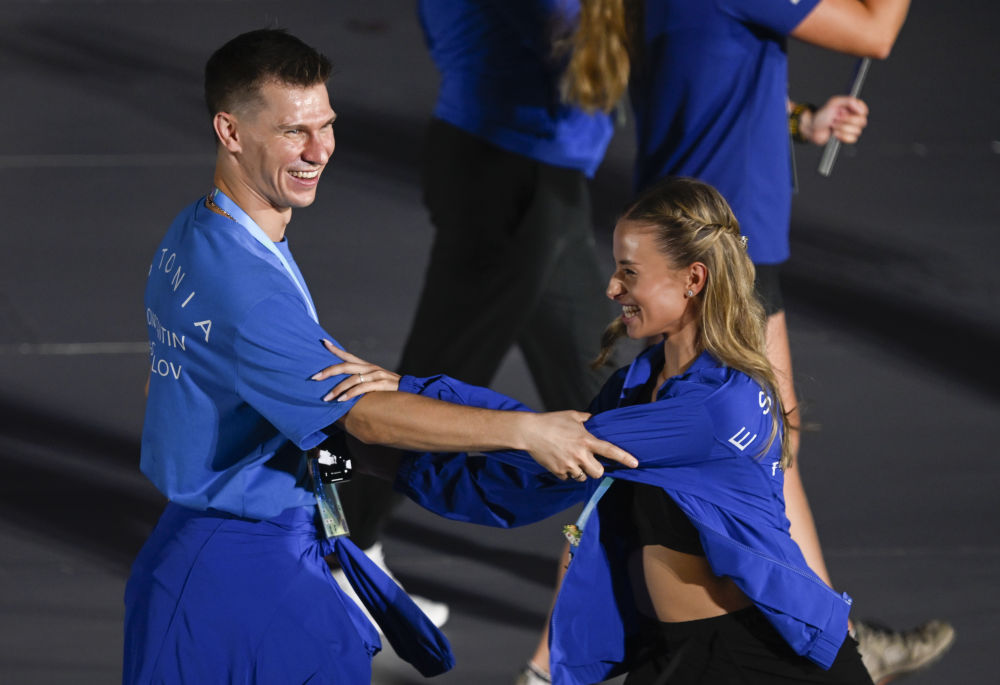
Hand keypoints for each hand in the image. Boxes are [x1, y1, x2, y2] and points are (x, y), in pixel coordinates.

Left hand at [312, 340, 400, 400]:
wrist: (410, 389)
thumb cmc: (388, 388)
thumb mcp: (373, 380)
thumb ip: (359, 381)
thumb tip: (342, 388)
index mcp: (366, 365)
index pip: (347, 355)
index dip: (335, 349)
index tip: (323, 342)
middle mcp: (369, 367)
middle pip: (344, 366)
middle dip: (328, 372)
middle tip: (315, 377)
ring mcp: (375, 374)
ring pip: (351, 379)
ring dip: (337, 389)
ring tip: (327, 398)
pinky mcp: (381, 384)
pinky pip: (362, 388)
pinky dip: (350, 394)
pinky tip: (342, 400)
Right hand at [520, 410, 637, 479]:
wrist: (529, 432)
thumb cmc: (551, 421)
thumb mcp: (571, 416)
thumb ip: (585, 419)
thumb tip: (592, 419)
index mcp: (586, 440)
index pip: (610, 450)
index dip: (624, 457)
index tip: (635, 464)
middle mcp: (580, 454)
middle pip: (598, 472)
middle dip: (596, 469)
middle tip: (589, 462)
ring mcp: (569, 465)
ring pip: (582, 477)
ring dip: (579, 471)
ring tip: (569, 459)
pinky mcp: (558, 471)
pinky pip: (568, 477)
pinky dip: (566, 472)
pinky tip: (559, 461)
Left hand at [806, 96, 868, 145]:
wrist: (813, 129)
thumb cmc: (822, 115)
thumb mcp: (834, 103)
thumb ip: (849, 101)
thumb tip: (860, 107)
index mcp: (852, 108)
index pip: (864, 111)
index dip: (856, 112)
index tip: (845, 111)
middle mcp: (854, 117)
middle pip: (862, 122)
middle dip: (846, 121)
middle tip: (835, 118)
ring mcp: (851, 128)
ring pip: (857, 131)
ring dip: (842, 128)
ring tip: (833, 125)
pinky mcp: (847, 137)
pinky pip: (852, 139)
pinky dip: (842, 136)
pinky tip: (835, 133)